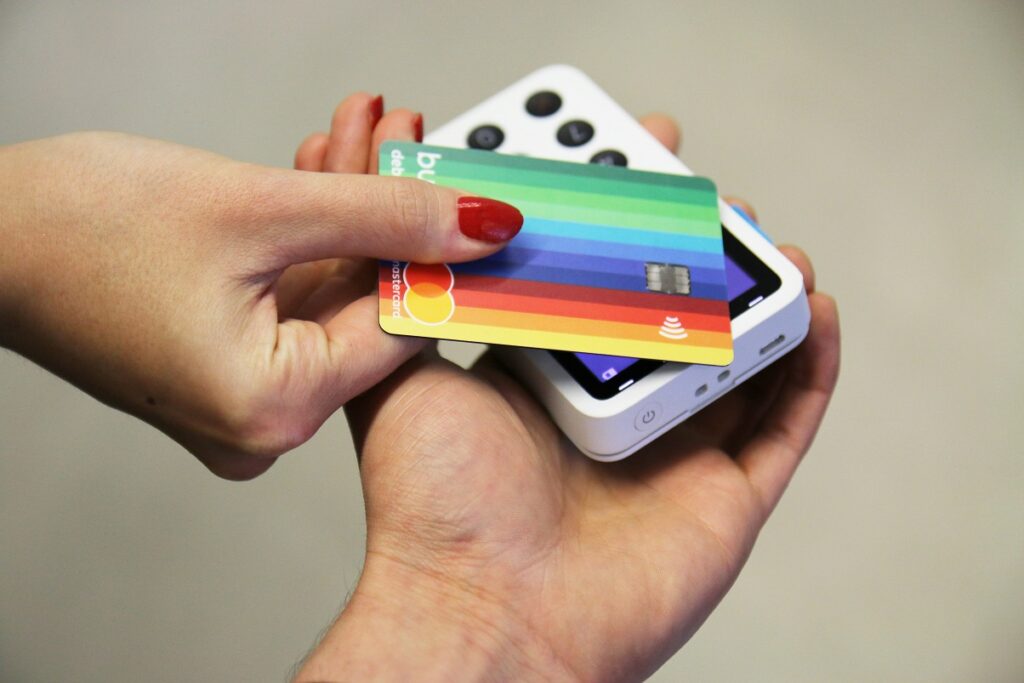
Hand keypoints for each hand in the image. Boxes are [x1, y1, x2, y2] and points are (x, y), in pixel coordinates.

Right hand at [0, 94, 521, 478]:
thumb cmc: (79, 232)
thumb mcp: (261, 211)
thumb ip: (383, 216)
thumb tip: (480, 226)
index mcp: (272, 410)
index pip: (399, 329)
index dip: (438, 253)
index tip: (466, 195)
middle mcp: (261, 422)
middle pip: (364, 305)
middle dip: (386, 211)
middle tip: (405, 140)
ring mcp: (244, 396)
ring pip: (331, 291)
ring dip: (351, 209)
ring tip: (371, 131)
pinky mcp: (228, 363)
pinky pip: (293, 296)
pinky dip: (312, 234)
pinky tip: (331, 167)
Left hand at [295, 116, 840, 680]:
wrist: (479, 615)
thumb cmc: (434, 509)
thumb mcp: (403, 376)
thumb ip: (405, 301)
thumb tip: (404, 228)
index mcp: (547, 381)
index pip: (595, 283)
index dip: (616, 219)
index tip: (623, 152)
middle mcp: (612, 411)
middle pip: (673, 312)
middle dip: (692, 243)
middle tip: (698, 180)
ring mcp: (674, 452)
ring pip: (737, 358)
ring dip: (759, 292)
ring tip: (761, 234)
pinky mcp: (727, 497)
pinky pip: (786, 421)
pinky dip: (810, 363)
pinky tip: (813, 308)